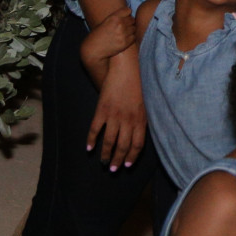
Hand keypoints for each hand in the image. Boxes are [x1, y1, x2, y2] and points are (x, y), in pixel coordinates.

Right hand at [80, 9, 136, 66]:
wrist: (93, 49)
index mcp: (113, 17)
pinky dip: (131, 38)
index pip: (128, 10)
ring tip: (123, 33)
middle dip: (129, 22)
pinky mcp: (125, 43)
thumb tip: (129, 14)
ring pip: (134, 28)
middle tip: (123, 27)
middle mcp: (119, 24)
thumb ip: (116, 18)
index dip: (126, 14)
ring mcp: (123, 34)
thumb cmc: (97, 35)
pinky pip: (134, 37)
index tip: (124, 17)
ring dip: (130, 30)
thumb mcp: (105, 22)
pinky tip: (124, 39)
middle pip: (132, 19)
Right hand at [86, 53, 147, 170]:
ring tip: (103, 162)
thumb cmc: (140, 82)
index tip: (127, 165)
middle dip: (118, 160)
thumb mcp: (147, 102)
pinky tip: (88, 148)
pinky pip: (95, 129)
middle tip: (113, 169)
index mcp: (141, 119)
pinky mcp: (102, 110)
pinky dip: (91, 140)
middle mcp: (128, 120)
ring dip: (105, 154)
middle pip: (123, 146)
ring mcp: (114, 116)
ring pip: (109, 141)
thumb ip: (144, 118)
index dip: (132, 156)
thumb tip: (142, 133)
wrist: (126, 67)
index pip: (137, 145)